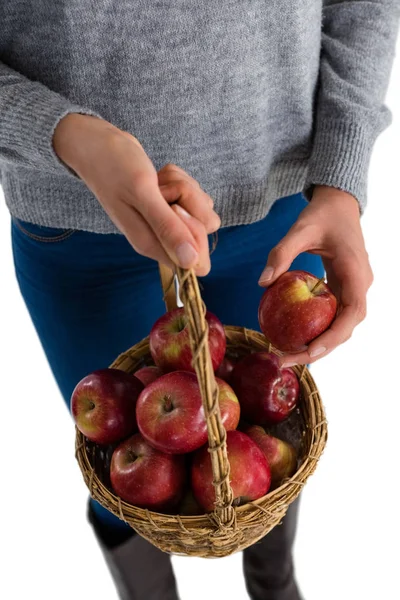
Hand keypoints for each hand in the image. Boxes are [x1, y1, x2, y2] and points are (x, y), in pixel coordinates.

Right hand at [53, 114, 219, 274]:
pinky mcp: (168, 207)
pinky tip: (158, 177)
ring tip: (156, 181)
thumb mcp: (143, 193)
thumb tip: (191, 264)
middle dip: (190, 202)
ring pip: (201, 209)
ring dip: (184, 187)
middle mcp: (160, 238)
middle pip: (204, 230)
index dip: (196, 233)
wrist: (97, 146)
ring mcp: (165, 222)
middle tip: (162, 190)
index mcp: (152, 244)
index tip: (176, 208)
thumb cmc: (114, 167)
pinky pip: (193, 196)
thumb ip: (167, 228)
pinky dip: (180, 180)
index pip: (195, 261)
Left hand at [258, 186, 373, 365]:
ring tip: (288, 355)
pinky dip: (317, 329)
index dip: (333, 337)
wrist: (339, 204)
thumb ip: (281, 253)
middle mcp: (360, 285)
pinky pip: (334, 315)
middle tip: (287, 360)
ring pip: (341, 325)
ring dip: (318, 343)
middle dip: (320, 349)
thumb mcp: (300, 229)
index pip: (351, 313)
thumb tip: (262, 282)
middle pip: (345, 328)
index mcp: (355, 273)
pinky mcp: (345, 289)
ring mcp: (354, 289)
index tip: (310, 351)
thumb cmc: (322, 214)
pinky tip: (294, 335)